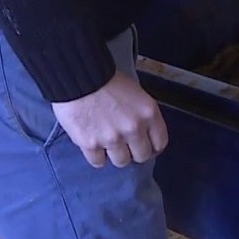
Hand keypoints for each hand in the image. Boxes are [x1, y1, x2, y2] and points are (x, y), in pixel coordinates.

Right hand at [52, 70, 168, 167]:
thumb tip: (144, 133)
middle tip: (126, 146)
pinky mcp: (91, 144)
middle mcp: (133, 128)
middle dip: (135, 152)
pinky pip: (98, 162)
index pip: (160, 143)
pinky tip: (95, 146)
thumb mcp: (136, 93)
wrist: (78, 76)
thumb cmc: (106, 80)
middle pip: (142, 156)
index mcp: (149, 113)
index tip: (146, 146)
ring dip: (116, 155)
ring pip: (121, 162)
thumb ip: (142, 114)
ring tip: (108, 144)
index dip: (153, 146)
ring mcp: (112, 138)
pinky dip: (97, 156)